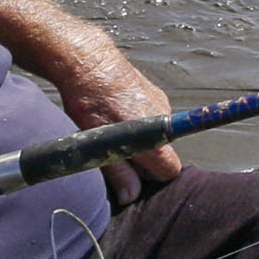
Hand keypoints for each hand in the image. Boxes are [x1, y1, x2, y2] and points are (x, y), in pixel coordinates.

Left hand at [55, 54, 178, 204]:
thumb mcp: (97, 141)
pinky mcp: (156, 94)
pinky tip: (118, 116)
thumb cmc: (90, 100)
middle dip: (143, 159)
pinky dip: (140, 123)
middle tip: (115, 151)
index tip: (132, 175)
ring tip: (113, 130)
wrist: (89, 61)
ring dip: (141, 140)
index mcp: (153, 134)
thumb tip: (130, 196)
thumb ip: (118, 170)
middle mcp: (164, 118)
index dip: (151, 177)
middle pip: (164, 154)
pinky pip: (154, 119)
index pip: (169, 170)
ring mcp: (162, 104)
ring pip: (157, 136)